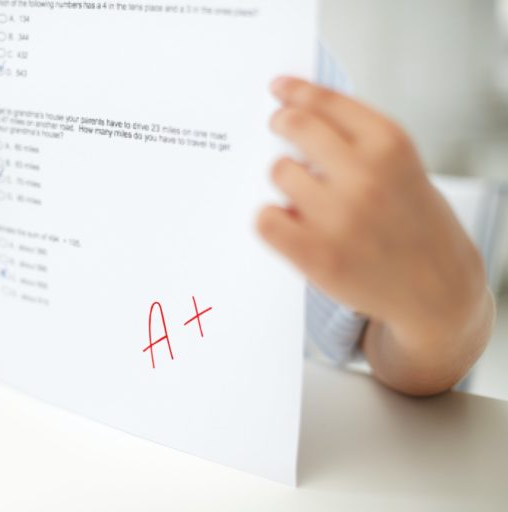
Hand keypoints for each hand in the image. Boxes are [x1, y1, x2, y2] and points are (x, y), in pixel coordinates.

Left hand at [258, 77, 487, 361]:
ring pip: (278, 171)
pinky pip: (265, 218)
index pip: (326, 102)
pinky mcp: (316, 255)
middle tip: (277, 126)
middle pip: (294, 126)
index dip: (295, 91)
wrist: (435, 288)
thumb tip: (299, 108)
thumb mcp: (401, 166)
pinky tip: (289, 222)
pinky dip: (271, 217)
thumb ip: (357, 137)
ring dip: (286, 179)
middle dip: (281, 123)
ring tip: (306, 196)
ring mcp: (339, 217)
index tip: (278, 88)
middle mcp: (365, 176)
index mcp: (390, 146)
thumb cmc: (413, 223)